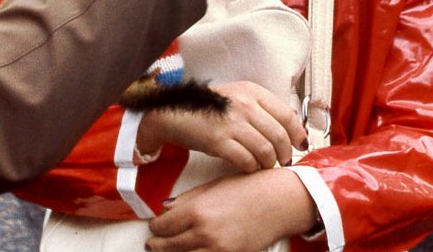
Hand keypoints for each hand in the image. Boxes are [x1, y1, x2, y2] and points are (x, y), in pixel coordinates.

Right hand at [137, 81, 305, 172]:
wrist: (172, 114)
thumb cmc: (205, 108)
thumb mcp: (235, 96)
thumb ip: (259, 107)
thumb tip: (288, 126)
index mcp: (250, 91)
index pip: (286, 114)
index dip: (298, 133)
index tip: (300, 145)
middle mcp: (243, 104)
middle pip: (279, 135)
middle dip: (285, 153)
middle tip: (283, 161)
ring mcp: (231, 122)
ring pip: (265, 150)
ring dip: (268, 163)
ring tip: (265, 165)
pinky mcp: (218, 141)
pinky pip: (246, 161)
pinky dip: (251, 168)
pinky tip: (248, 168)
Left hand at [146, 169, 316, 251]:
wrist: (279, 201)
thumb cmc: (249, 189)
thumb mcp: (212, 187)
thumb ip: (186, 200)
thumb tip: (164, 209)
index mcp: (197, 211)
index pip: (161, 226)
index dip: (155, 227)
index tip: (155, 226)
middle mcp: (205, 233)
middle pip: (166, 247)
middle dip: (157, 245)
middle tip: (153, 243)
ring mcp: (218, 250)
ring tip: (169, 249)